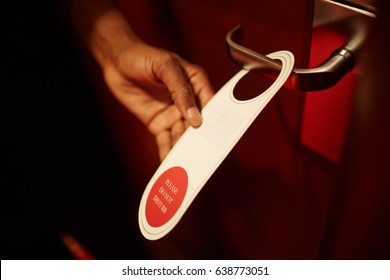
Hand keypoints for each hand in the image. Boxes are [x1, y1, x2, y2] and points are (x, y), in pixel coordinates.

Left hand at [102, 42, 213, 159]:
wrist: (115, 62)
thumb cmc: (142, 56)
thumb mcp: (165, 67)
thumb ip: (181, 91)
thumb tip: (195, 117)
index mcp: (195, 83)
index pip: (211, 104)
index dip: (216, 120)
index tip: (218, 137)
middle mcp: (187, 101)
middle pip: (197, 124)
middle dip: (200, 140)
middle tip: (203, 157)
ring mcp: (173, 113)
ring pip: (182, 135)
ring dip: (184, 149)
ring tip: (186, 164)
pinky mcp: (158, 123)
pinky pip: (165, 140)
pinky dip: (167, 152)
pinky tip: (169, 163)